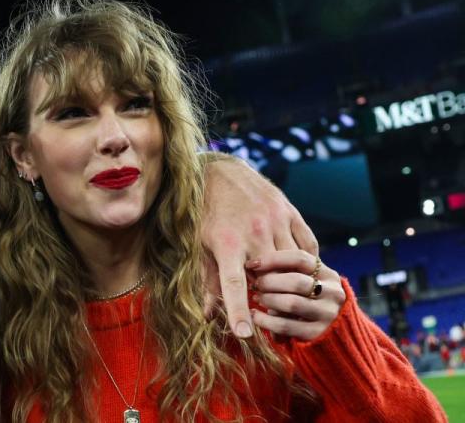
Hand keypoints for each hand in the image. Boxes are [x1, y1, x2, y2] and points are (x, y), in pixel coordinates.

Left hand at [201, 155, 317, 337]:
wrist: (220, 172)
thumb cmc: (206, 213)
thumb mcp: (200, 245)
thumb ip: (208, 280)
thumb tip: (208, 316)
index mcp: (226, 243)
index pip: (233, 285)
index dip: (238, 311)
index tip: (244, 334)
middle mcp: (254, 232)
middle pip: (270, 277)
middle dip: (269, 295)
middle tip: (264, 301)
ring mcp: (276, 221)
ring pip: (293, 263)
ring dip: (289, 280)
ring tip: (281, 286)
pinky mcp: (291, 212)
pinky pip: (307, 246)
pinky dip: (305, 261)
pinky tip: (297, 268)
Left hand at [247, 250, 345, 340]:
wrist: (332, 333)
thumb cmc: (308, 299)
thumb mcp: (307, 281)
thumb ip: (289, 271)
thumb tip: (255, 264)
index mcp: (328, 274)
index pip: (300, 258)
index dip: (272, 259)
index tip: (252, 264)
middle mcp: (332, 293)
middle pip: (296, 281)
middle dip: (269, 282)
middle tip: (255, 284)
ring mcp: (327, 314)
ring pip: (291, 303)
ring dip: (268, 299)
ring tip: (257, 298)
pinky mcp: (317, 333)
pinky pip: (285, 325)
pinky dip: (265, 320)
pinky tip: (254, 316)